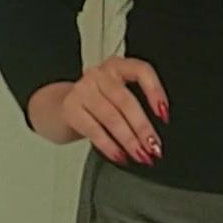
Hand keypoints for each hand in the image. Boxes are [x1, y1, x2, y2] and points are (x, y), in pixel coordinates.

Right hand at [31, 56, 168, 166]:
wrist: (58, 106)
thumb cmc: (97, 103)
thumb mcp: (116, 95)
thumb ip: (136, 106)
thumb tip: (154, 136)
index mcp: (118, 66)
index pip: (141, 71)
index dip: (155, 91)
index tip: (164, 115)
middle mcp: (100, 74)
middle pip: (126, 101)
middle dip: (143, 128)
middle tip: (154, 147)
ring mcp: (83, 90)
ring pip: (112, 118)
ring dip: (129, 141)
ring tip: (140, 155)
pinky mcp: (70, 109)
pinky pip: (94, 130)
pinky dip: (110, 146)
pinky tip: (120, 155)